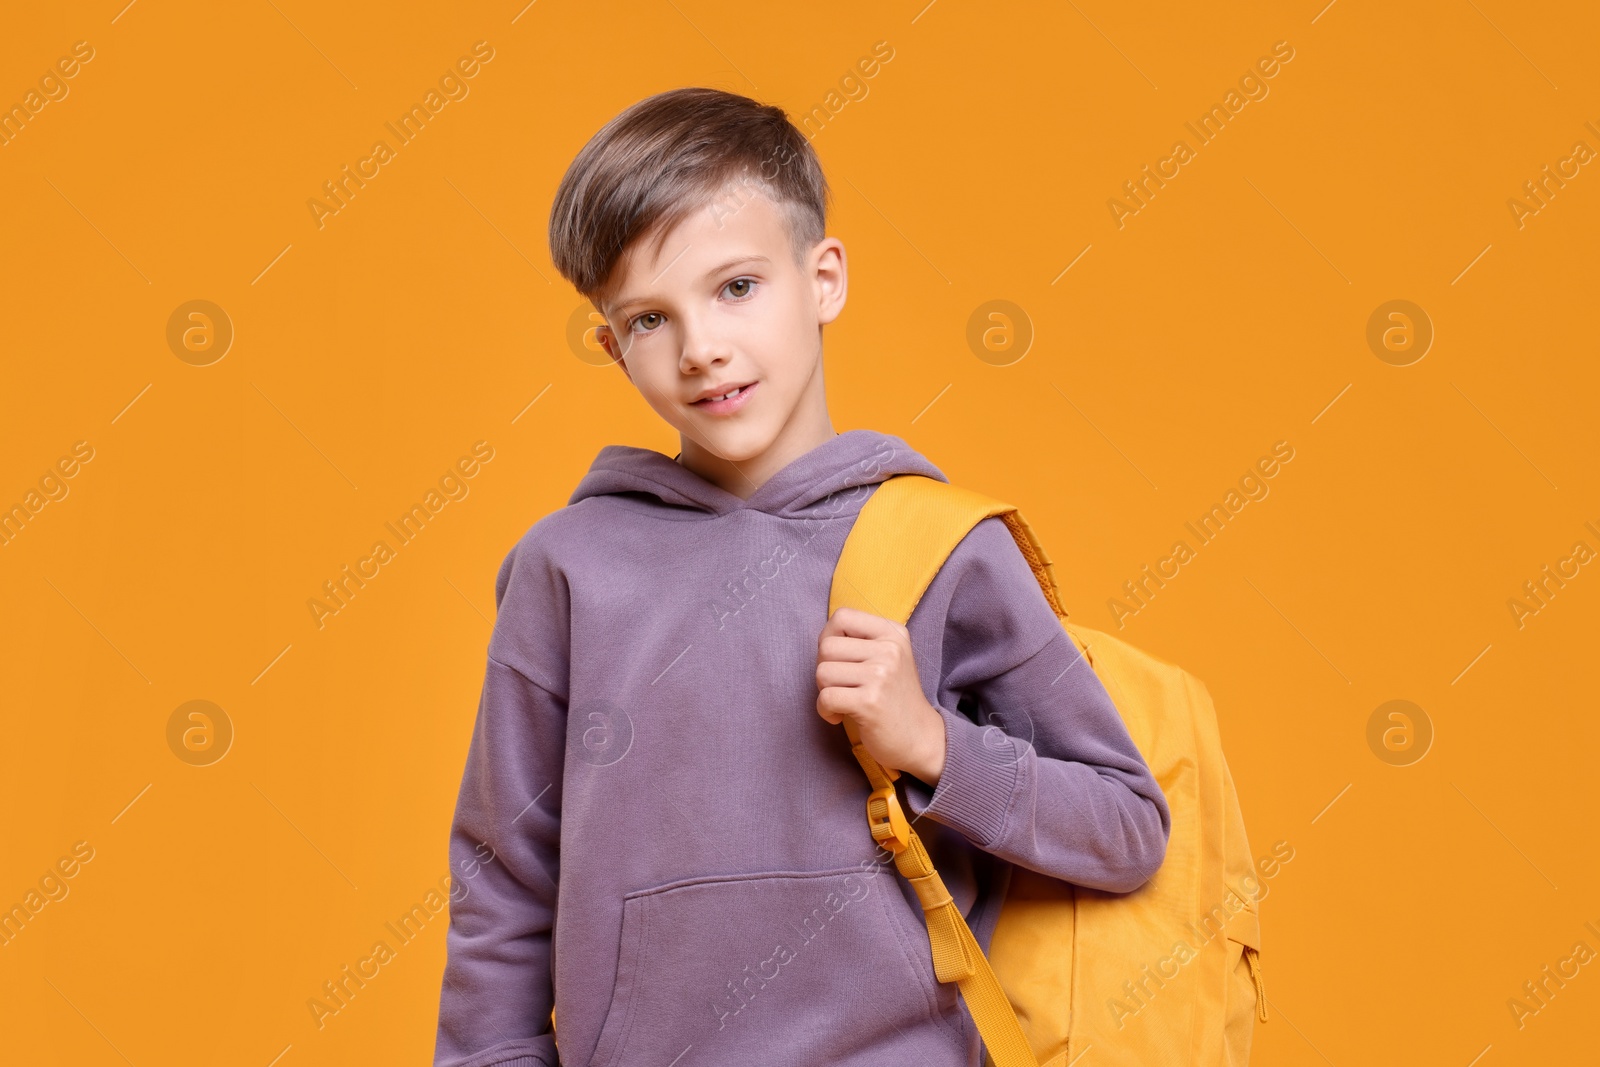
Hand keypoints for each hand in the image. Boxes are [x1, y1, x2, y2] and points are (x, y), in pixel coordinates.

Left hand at [815, 606, 946, 784]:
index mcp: (893, 633)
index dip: (829, 638)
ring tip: (845, 701)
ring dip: (825, 692)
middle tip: (843, 686)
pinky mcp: (870, 701)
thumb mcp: (888, 658)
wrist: (921, 738)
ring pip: (822, 672)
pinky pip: (826, 697)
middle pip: (826, 646)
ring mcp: (881, 675)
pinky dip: (825, 711)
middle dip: (825, 669)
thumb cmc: (894, 698)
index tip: (839, 661)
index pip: (842, 616)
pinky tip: (840, 716)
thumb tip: (823, 637)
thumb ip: (861, 641)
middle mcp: (890, 649)